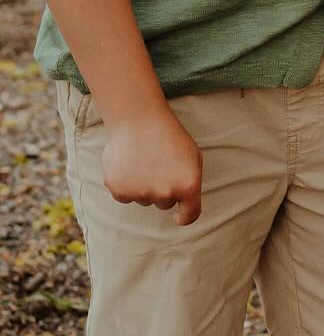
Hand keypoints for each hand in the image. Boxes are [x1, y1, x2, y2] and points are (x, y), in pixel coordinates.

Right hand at [101, 106, 203, 224]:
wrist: (139, 118)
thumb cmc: (169, 135)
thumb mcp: (192, 156)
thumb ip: (189, 181)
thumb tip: (182, 203)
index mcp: (189, 185)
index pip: (189, 215)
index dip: (184, 217)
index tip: (178, 216)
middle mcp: (166, 193)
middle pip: (164, 203)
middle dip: (163, 189)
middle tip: (159, 164)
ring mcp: (141, 194)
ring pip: (144, 198)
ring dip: (144, 185)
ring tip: (143, 159)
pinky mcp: (119, 191)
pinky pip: (125, 196)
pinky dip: (126, 184)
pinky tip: (128, 163)